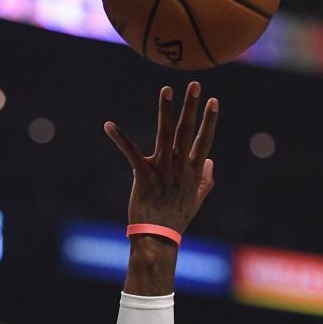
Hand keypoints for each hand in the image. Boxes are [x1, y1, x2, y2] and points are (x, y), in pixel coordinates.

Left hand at [105, 82, 217, 234]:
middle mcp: (180, 168)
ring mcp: (162, 171)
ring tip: (166, 89)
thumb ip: (206, 180)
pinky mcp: (143, 176)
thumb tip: (211, 160)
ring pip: (165, 135)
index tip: (213, 101)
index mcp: (193, 173)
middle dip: (192, 107)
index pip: (204, 141)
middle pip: (187, 133)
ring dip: (165, 111)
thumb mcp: (197, 200)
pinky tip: (109, 125)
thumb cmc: (176, 220)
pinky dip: (119, 138)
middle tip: (195, 84)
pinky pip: (131, 153)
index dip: (209, 121)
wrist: (157, 239)